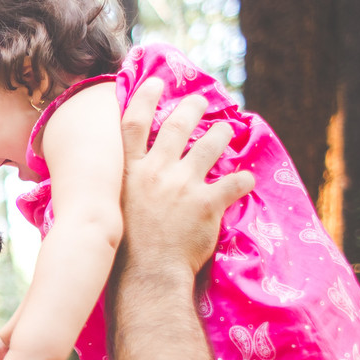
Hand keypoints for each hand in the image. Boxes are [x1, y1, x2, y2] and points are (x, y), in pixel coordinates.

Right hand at [119, 78, 254, 273]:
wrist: (145, 276)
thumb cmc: (123, 252)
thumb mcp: (111, 212)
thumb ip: (118, 192)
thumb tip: (111, 187)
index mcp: (128, 173)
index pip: (133, 125)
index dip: (144, 99)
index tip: (155, 82)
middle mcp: (155, 172)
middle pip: (175, 128)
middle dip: (191, 109)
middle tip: (201, 101)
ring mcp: (182, 186)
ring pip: (208, 147)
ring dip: (220, 134)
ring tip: (227, 128)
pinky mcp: (207, 204)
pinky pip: (234, 184)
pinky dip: (243, 180)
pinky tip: (249, 179)